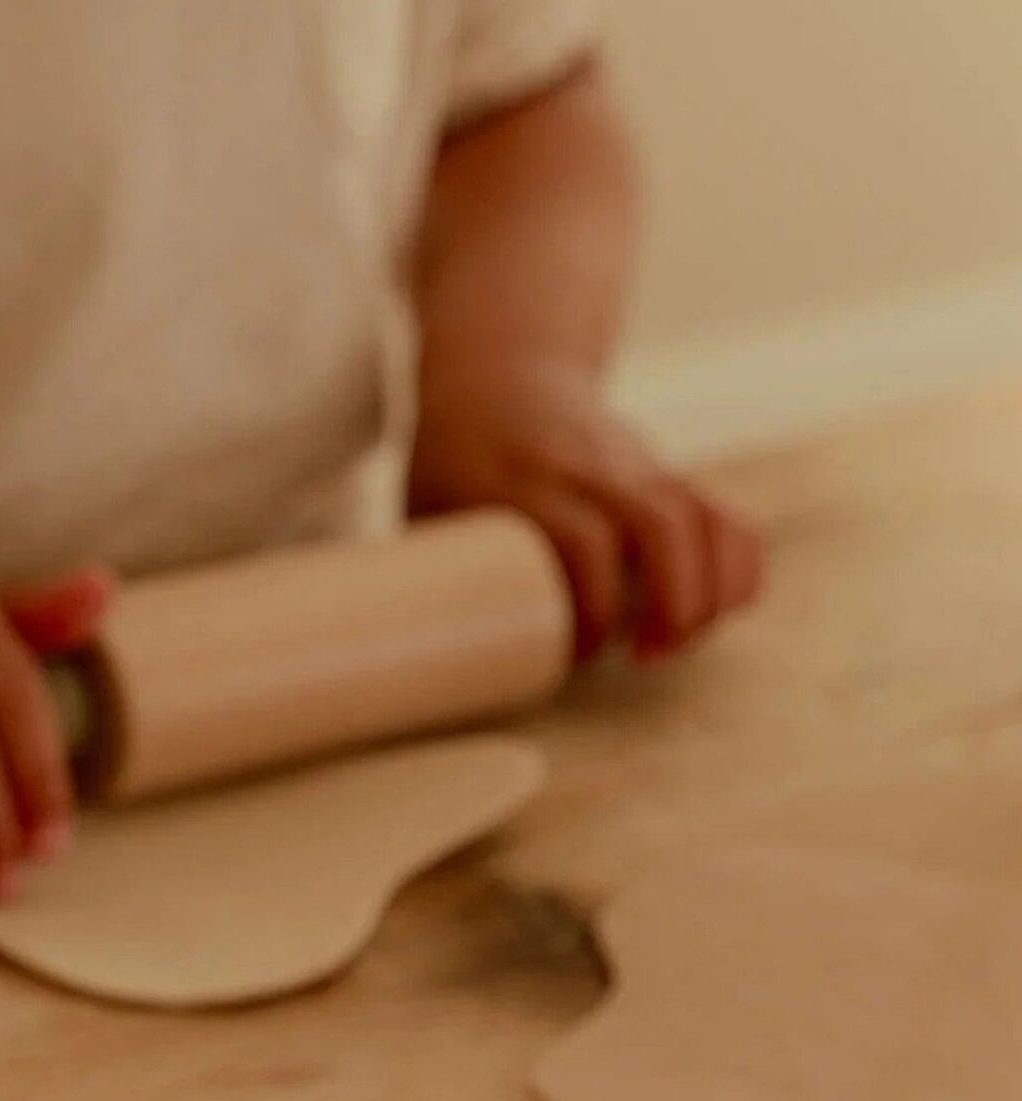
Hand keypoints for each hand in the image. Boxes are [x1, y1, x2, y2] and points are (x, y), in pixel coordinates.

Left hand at [410, 360, 763, 660]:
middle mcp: (590, 466)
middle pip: (661, 523)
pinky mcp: (667, 477)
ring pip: (704, 518)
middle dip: (674, 603)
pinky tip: (719, 612)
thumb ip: (431, 579)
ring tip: (676, 647)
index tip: (579, 654)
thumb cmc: (453, 464)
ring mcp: (636, 466)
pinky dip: (738, 568)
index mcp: (523, 478)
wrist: (498, 372)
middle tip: (647, 658)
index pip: (580, 537)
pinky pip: (726, 516)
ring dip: (710, 594)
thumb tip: (413, 675)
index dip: (592, 605)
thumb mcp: (426, 506)